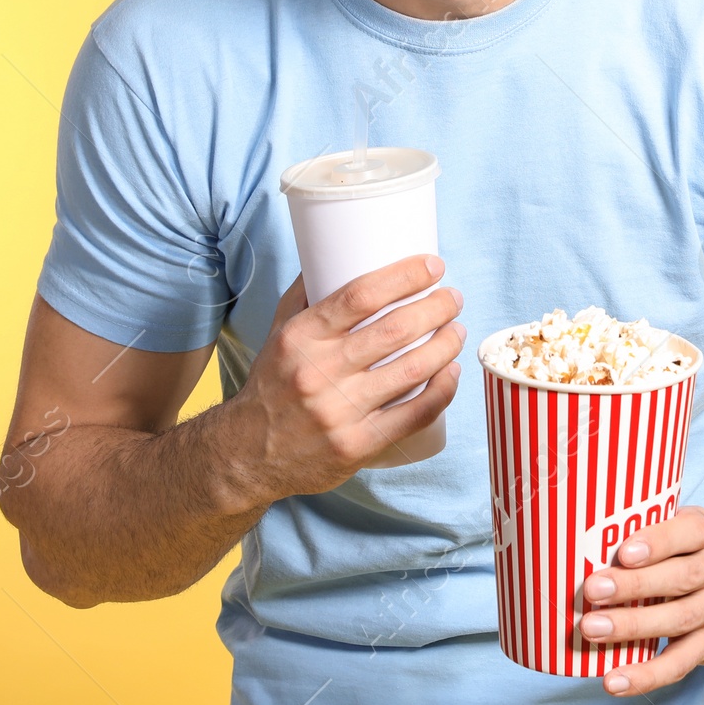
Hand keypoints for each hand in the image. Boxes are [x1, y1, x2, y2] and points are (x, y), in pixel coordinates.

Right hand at [223, 254, 463, 504]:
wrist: (247, 454)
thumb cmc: (272, 384)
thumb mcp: (277, 331)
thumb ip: (306, 294)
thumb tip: (334, 250)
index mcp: (302, 337)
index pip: (360, 295)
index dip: (404, 276)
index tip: (432, 266)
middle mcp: (320, 372)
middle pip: (394, 330)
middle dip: (435, 308)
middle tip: (452, 298)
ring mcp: (340, 411)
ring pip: (411, 370)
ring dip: (445, 345)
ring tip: (457, 330)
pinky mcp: (358, 445)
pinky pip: (414, 415)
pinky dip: (442, 391)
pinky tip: (452, 372)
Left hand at [577, 507, 703, 696]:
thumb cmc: (698, 549)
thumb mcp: (686, 524)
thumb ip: (651, 525)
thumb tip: (588, 536)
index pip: (688, 533)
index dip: (657, 542)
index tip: (624, 551)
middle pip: (679, 579)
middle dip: (634, 585)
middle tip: (593, 589)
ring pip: (677, 620)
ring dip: (632, 627)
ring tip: (592, 629)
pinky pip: (679, 664)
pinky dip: (646, 676)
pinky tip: (614, 680)